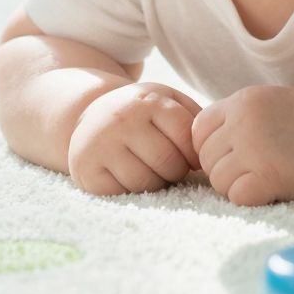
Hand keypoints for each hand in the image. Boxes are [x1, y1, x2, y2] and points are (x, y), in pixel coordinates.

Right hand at [67, 81, 201, 195]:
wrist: (91, 112)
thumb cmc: (142, 112)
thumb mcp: (167, 100)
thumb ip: (194, 118)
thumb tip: (207, 150)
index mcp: (148, 101)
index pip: (185, 136)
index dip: (194, 154)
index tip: (192, 159)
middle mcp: (122, 120)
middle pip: (167, 162)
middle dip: (176, 170)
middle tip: (170, 166)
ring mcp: (101, 144)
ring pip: (145, 182)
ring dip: (155, 183)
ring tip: (151, 169)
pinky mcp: (86, 168)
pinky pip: (122, 193)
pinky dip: (131, 190)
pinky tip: (128, 175)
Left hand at [194, 85, 293, 206]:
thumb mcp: (267, 101)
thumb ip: (235, 115)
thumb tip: (199, 141)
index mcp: (241, 101)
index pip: (199, 129)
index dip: (213, 145)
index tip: (235, 152)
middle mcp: (242, 123)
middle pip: (206, 157)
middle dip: (224, 167)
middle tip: (256, 166)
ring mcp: (253, 150)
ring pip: (218, 180)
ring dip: (236, 184)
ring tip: (265, 176)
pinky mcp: (266, 178)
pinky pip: (236, 195)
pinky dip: (248, 197)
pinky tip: (268, 189)